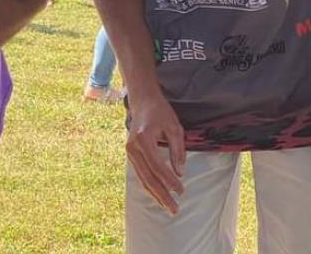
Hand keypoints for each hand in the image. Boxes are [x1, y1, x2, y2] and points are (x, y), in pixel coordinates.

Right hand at [126, 92, 185, 214]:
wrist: (142, 100)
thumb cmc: (160, 112)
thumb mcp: (174, 128)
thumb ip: (177, 150)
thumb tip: (180, 173)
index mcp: (143, 140)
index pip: (158, 167)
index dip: (170, 181)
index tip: (181, 191)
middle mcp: (133, 148)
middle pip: (148, 177)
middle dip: (162, 195)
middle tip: (175, 209)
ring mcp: (129, 152)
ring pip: (143, 179)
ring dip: (156, 194)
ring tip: (168, 207)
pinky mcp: (131, 154)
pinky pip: (141, 174)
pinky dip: (150, 186)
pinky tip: (159, 195)